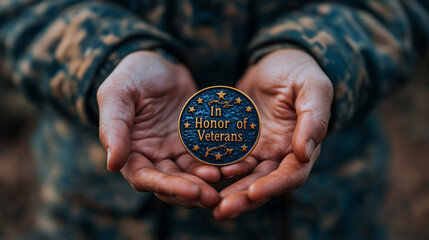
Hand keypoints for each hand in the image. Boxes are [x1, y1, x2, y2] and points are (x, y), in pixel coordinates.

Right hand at [97, 51, 219, 208]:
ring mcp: (178, 152)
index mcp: (132, 151)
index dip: (167, 187)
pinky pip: (210, 157)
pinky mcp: (197, 143)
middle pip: (173, 183)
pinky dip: (222, 164)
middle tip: (213, 198)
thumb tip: (113, 164)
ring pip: (194, 175)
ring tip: (228, 184)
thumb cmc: (134, 75)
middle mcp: (155, 157)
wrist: (161, 63)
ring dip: (209, 183)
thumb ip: (114, 126)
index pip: (145, 178)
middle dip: (193, 192)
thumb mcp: (118, 93)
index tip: (190, 191)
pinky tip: (237, 166)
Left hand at [214, 49, 333, 218]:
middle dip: (245, 198)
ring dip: (228, 191)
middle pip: (263, 183)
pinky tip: (201, 175)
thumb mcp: (312, 87)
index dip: (275, 185)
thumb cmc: (297, 71)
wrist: (273, 61)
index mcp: (301, 145)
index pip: (292, 174)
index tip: (255, 192)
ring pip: (243, 177)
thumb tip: (305, 152)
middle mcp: (279, 153)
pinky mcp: (239, 141)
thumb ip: (314, 118)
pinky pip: (226, 158)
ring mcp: (258, 149)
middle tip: (223, 210)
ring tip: (209, 203)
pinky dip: (216, 169)